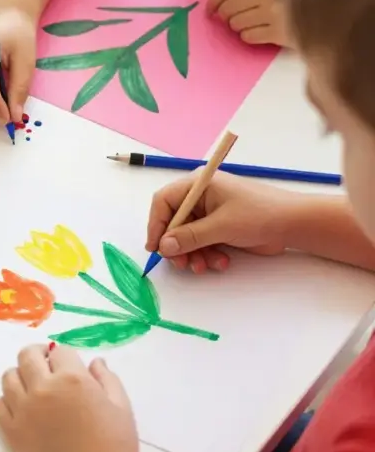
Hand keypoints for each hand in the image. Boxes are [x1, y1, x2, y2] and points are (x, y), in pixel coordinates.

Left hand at [0, 345, 144, 451]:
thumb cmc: (116, 447)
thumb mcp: (121, 407)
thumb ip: (106, 378)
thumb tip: (95, 361)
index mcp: (72, 379)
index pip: (59, 351)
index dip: (64, 355)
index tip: (67, 363)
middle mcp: (42, 389)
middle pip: (27, 356)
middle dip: (37, 355)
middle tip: (45, 363)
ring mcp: (23, 411)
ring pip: (8, 378)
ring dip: (20, 375)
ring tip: (32, 384)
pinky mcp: (11, 432)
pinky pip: (0, 405)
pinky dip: (9, 400)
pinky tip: (23, 406)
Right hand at [146, 171, 298, 272]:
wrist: (295, 225)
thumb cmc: (259, 215)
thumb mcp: (221, 226)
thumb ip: (190, 237)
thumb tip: (164, 246)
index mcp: (198, 185)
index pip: (164, 201)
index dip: (157, 224)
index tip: (155, 247)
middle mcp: (200, 197)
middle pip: (174, 223)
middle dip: (178, 245)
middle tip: (182, 263)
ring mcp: (210, 213)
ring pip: (187, 237)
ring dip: (193, 254)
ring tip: (204, 266)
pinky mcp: (219, 228)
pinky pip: (202, 243)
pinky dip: (207, 254)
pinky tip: (221, 262)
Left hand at [207, 0, 291, 46]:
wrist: (332, 10)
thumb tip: (222, 0)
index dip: (213, 0)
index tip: (209, 9)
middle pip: (229, 8)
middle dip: (225, 15)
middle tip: (230, 18)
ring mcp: (274, 14)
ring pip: (236, 24)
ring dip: (237, 26)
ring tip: (250, 23)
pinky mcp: (280, 33)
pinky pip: (249, 37)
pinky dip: (248, 36)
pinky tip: (258, 31)